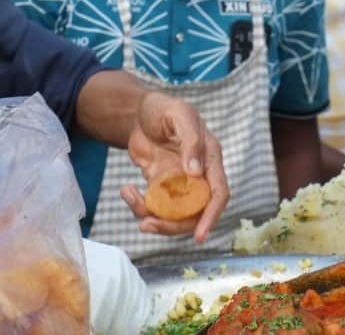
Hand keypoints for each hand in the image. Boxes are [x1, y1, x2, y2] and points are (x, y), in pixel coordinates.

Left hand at [119, 91, 228, 242]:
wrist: (137, 112)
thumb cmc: (162, 108)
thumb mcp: (179, 115)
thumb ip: (191, 141)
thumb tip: (195, 173)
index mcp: (209, 157)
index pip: (218, 192)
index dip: (212, 215)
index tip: (200, 236)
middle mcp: (198, 174)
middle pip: (195, 212)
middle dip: (173, 225)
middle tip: (147, 225)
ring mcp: (178, 183)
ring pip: (173, 214)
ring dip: (152, 217)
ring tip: (130, 197)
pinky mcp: (160, 186)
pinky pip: (154, 206)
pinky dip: (139, 205)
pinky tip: (127, 189)